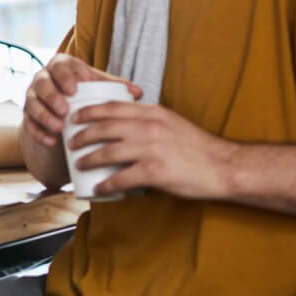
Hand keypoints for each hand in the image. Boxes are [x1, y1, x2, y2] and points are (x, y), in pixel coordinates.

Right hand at [21, 53, 141, 149]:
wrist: (64, 111)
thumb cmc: (86, 94)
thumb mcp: (99, 87)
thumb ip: (117, 87)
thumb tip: (139, 93)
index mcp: (61, 66)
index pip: (60, 66)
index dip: (65, 76)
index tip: (75, 88)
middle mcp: (44, 78)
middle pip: (42, 83)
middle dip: (52, 96)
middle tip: (65, 110)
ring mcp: (33, 97)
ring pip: (31, 103)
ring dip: (44, 116)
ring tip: (59, 128)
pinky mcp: (28, 115)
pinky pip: (28, 123)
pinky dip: (38, 133)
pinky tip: (51, 141)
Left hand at [66, 100, 233, 199]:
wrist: (224, 166)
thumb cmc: (198, 147)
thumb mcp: (172, 121)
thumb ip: (149, 120)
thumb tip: (125, 124)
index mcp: (153, 113)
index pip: (112, 107)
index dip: (89, 111)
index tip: (75, 116)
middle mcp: (149, 127)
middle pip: (103, 128)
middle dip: (82, 135)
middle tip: (71, 142)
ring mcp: (150, 149)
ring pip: (107, 152)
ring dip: (88, 159)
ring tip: (79, 164)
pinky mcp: (154, 172)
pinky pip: (120, 178)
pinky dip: (105, 184)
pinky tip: (97, 188)